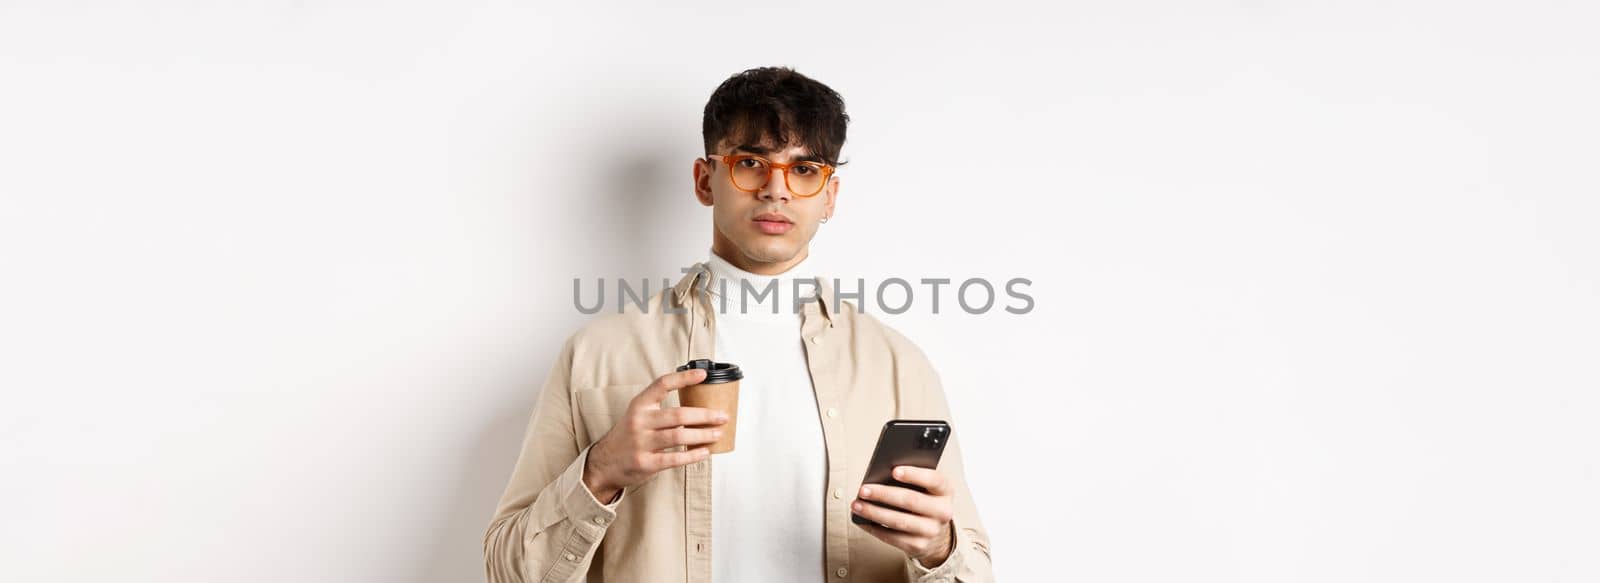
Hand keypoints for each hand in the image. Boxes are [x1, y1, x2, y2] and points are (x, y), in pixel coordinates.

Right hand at [582, 368, 726, 501]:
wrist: (604, 463)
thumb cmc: (628, 436)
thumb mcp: (638, 415)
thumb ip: (660, 409)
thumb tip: (697, 405)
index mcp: (639, 405)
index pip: (662, 384)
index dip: (684, 378)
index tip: (703, 375)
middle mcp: (639, 421)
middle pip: (679, 414)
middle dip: (705, 415)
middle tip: (722, 416)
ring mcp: (641, 443)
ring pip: (679, 435)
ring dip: (703, 434)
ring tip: (717, 433)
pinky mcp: (645, 463)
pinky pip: (675, 458)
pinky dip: (693, 455)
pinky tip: (705, 451)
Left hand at [851, 466, 956, 567]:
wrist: (937, 535)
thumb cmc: (926, 502)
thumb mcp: (927, 488)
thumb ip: (912, 479)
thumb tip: (881, 475)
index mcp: (945, 491)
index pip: (934, 479)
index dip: (914, 474)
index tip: (894, 470)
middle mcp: (942, 512)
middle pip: (911, 500)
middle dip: (884, 494)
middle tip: (863, 489)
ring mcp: (931, 531)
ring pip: (899, 521)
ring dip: (874, 512)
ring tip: (857, 505)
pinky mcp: (919, 546)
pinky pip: (893, 538)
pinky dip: (875, 529)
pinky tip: (863, 520)